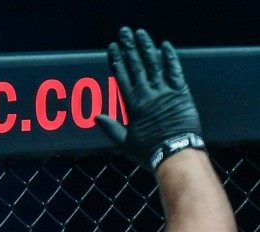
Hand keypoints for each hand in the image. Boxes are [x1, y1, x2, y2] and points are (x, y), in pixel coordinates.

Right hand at [95, 27, 203, 169]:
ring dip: (146, 48)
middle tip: (124, 33)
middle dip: (129, 48)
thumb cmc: (149, 151)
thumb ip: (111, 128)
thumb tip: (96, 116)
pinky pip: (175, 72)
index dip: (117, 61)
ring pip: (154, 65)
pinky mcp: (181, 93)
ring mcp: (165, 92)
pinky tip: (164, 46)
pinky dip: (170, 58)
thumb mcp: (125, 143)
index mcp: (134, 106)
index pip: (123, 78)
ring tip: (140, 33)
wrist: (175, 152)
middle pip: (137, 67)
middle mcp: (148, 95)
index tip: (113, 48)